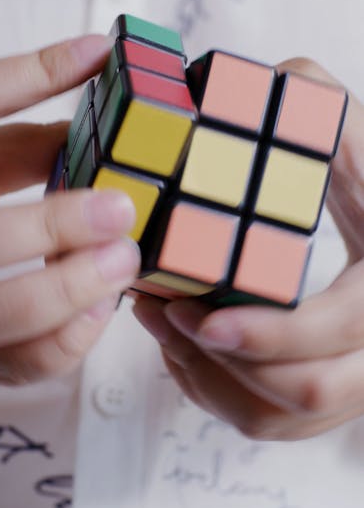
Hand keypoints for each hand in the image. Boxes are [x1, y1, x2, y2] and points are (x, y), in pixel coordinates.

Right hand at [0, 35, 139, 410]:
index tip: (95, 54)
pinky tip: (102, 308)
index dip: (24, 76)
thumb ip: (23, 147)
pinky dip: (67, 343)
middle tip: (120, 208)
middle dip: (49, 227)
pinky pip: (13, 366)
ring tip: (123, 261)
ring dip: (65, 293)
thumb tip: (107, 132)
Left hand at [133, 58, 363, 440]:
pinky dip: (223, 394)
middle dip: (230, 362)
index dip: (272, 333)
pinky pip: (275, 420)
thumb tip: (241, 87)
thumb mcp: (355, 134)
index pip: (342, 329)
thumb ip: (312, 102)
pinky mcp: (336, 392)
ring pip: (286, 416)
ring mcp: (363, 376)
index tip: (202, 317)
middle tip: (170, 315)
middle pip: (313, 392)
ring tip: (165, 326)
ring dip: (215, 381)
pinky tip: (187, 347)